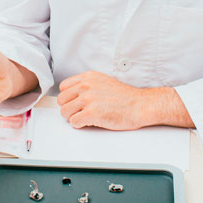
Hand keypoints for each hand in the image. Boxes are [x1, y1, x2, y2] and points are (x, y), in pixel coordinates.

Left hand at [57, 71, 193, 129]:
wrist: (140, 105)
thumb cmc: (125, 97)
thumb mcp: (103, 82)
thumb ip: (87, 85)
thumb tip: (73, 95)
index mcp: (88, 77)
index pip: (63, 87)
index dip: (68, 97)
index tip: (74, 103)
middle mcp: (86, 86)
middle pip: (62, 100)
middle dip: (69, 108)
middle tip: (79, 113)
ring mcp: (88, 100)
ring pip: (65, 112)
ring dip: (73, 118)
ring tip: (85, 118)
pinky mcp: (91, 113)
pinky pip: (74, 122)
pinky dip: (79, 125)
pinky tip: (90, 123)